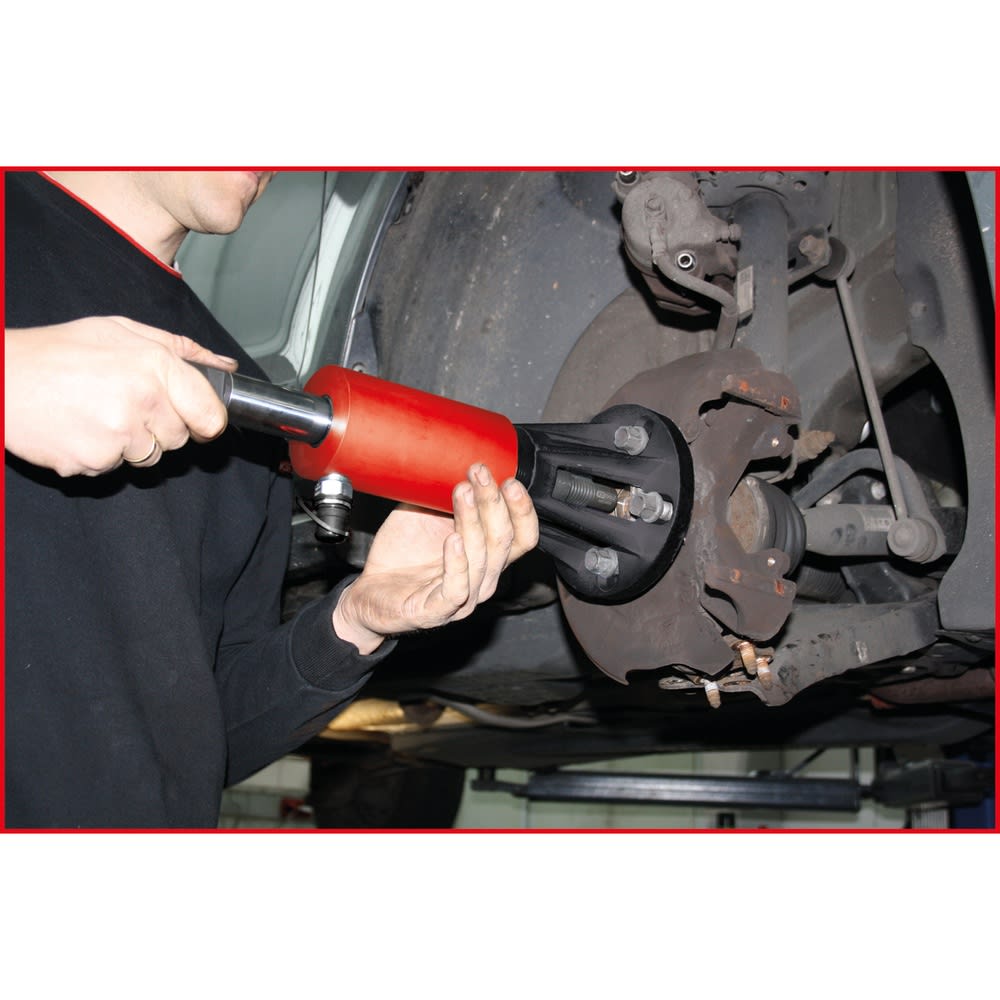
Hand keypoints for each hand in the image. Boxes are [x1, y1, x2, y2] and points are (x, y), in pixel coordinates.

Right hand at [4, 317, 237, 475]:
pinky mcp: (95, 460)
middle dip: (160, 427)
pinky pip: (115, 467)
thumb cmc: (58, 351)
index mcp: (155, 365)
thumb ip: (181, 350)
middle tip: (123, 403)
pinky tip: (78, 428)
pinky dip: (100, 454)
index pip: (211, 415)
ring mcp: (119, 435)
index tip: (197, 420)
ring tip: (96, 412)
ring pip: (150, 455)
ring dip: (131, 442)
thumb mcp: (121, 331)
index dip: (206, 420)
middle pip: (180, 438)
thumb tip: (225, 368)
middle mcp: (143, 400)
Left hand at [332, 464, 539, 653]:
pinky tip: (452, 539)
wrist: (371, 590)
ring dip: (473, 521)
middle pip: (503, 541)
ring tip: (461, 492)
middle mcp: (483, 578)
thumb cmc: (404, 554)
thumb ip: (445, 495)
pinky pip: (456, 589)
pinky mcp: (435, 611)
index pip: (523, 536)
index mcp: (488, 556)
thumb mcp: (427, 515)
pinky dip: (457, 563)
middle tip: (478, 473)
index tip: (507, 478)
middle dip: (493, 502)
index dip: (522, 509)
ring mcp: (463, 598)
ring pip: (482, 560)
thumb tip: (455, 457)